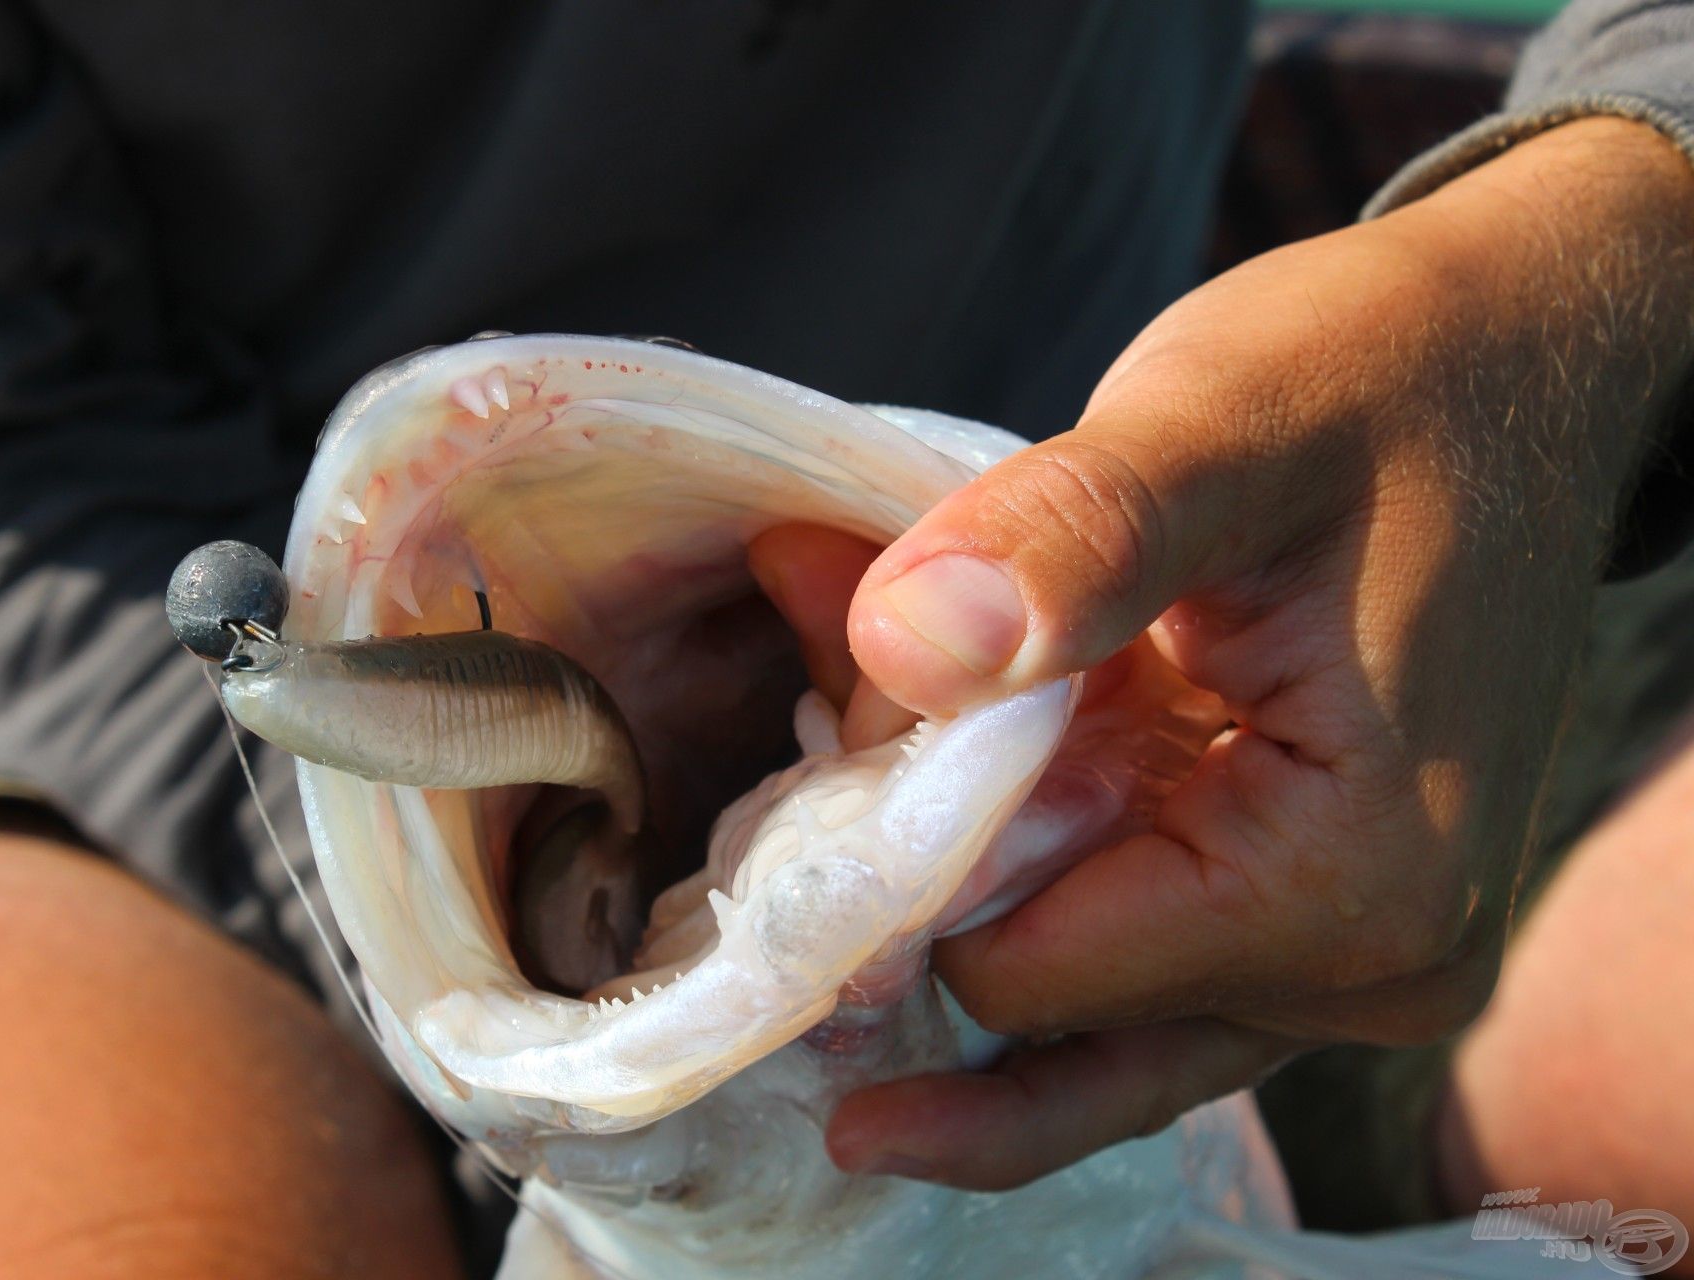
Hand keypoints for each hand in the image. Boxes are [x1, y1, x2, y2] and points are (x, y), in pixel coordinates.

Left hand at [755, 118, 1693, 1189]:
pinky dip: (1012, 867)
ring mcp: (1336, 961)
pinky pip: (1114, 958)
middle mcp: (1361, 971)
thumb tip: (904, 644)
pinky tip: (933, 751)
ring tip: (850, 721)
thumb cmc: (1386, 377)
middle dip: (907, 883)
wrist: (1510, 362)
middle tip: (810, 731)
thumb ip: (1070, 536)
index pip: (1028, 977)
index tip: (839, 701)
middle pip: (1033, 1014)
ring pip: (1065, 1018)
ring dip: (948, 883)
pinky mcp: (1298, 914)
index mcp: (1352, 882)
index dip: (899, 867)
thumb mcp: (1223, 421)